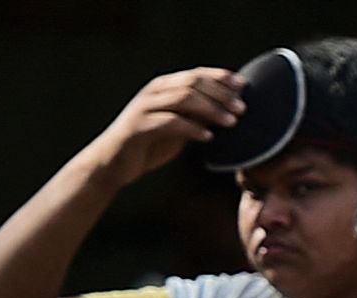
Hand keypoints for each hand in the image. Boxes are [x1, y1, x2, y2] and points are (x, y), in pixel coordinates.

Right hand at [81, 68, 243, 189]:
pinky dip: (192, 128)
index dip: (220, 76)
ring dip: (211, 109)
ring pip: (183, 99)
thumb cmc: (147, 145)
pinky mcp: (140, 127)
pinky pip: (170, 123)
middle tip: (242, 108)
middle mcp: (153, 92)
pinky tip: (209, 137)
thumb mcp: (177, 128)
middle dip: (220, 93)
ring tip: (231, 122)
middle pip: (192, 83)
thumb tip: (226, 111)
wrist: (113, 163)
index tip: (244, 84)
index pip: (195, 74)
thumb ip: (195, 116)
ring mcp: (145, 108)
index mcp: (163, 88)